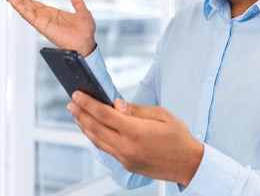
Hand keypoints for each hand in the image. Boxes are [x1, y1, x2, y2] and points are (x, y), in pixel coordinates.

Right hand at [0, 0, 96, 56]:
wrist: (86, 42)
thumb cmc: (85, 32)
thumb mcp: (82, 12)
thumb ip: (77, 4)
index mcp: (51, 14)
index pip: (33, 4)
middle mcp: (44, 17)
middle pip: (24, 4)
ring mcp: (41, 21)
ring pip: (23, 8)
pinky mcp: (41, 25)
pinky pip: (28, 14)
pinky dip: (19, 6)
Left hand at [67, 93, 203, 186]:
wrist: (188, 164)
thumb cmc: (178, 136)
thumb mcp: (161, 115)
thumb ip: (136, 110)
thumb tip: (116, 105)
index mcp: (136, 131)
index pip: (105, 114)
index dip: (88, 103)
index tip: (77, 95)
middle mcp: (127, 147)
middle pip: (96, 128)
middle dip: (81, 114)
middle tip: (71, 103)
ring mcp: (125, 158)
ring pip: (98, 141)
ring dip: (85, 127)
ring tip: (77, 115)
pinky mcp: (127, 165)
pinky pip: (106, 149)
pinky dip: (96, 138)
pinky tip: (92, 130)